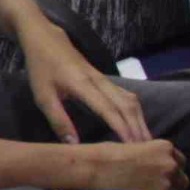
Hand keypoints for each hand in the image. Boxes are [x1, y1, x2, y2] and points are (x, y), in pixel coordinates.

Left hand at [24, 33, 147, 145]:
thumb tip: (74, 144)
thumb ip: (58, 120)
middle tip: (146, 150)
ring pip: (130, 99)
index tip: (132, 147)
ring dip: (139, 119)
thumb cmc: (42, 69)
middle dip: (138, 128)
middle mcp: (99, 81)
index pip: (109, 110)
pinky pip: (127, 95)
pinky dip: (135, 111)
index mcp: (83, 85)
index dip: (122, 129)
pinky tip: (137, 123)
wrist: (46, 40)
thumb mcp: (43, 97)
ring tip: (146, 140)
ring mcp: (104, 79)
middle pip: (127, 105)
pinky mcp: (105, 79)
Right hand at [66, 139, 189, 189]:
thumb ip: (150, 161)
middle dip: (170, 188)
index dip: (168, 173)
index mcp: (165, 148)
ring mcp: (167, 184)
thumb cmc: (103, 158)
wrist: (91, 169)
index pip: (180, 164)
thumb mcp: (133, 150)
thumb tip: (155, 176)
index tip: (156, 179)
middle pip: (182, 182)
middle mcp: (171, 165)